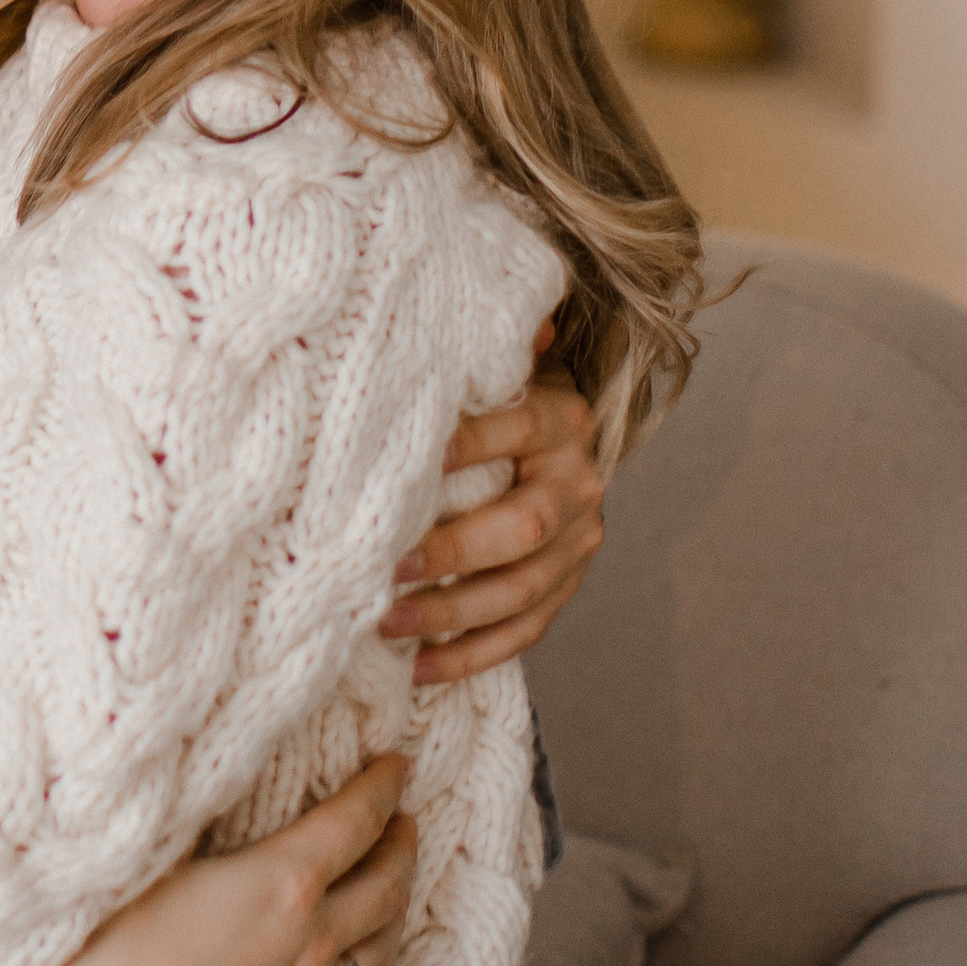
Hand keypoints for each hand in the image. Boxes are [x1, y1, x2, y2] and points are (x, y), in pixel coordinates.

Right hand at [0, 759, 416, 965]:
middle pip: (384, 885)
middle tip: (404, 820)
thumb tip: (224, 792)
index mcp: (284, 882)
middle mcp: (313, 943)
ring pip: (381, 951)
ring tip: (393, 887)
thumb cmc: (106, 948)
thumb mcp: (160, 859)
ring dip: (395, 911)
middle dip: (400, 845)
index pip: (355, 821)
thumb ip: (214, 832)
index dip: (382, 788)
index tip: (396, 765)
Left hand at [382, 343, 605, 685]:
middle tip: (386, 567)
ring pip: (520, 590)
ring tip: (387, 625)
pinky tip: (420, 668)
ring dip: (452, 614)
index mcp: (561, 416)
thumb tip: (459, 297)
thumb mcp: (495, 359)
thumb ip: (480, 342)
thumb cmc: (498, 391)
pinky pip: (526, 631)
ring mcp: (580, 541)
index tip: (402, 463)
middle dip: (452, 553)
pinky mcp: (569, 585)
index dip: (463, 445)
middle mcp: (580, 480)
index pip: (514, 428)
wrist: (558, 432)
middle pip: (521, 527)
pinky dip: (473, 655)